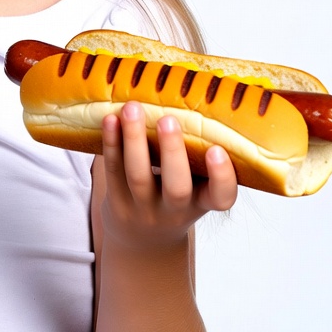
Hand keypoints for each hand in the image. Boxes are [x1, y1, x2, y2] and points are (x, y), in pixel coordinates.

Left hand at [98, 101, 237, 254]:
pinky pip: (112, 171)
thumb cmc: (175, 198)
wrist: (143, 239)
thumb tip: (195, 93)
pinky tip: (110, 119)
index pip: (222, 198)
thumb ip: (197, 154)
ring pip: (138, 176)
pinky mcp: (117, 201)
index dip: (222, 177)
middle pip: (176, 188)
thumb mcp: (195, 186)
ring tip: (133, 107)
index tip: (218, 150)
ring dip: (134, 140)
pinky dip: (111, 143)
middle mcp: (175, 210)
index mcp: (203, 202)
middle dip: (172, 152)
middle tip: (168, 120)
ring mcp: (143, 207)